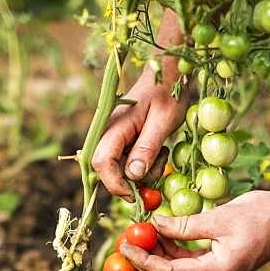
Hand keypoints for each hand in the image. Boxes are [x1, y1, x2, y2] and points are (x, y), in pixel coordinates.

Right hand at [91, 72, 185, 198]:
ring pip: (119, 169)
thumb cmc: (167, 94)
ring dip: (142, 172)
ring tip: (162, 153)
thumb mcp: (163, 122)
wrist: (167, 76)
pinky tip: (157, 151)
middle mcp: (109, 133)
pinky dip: (143, 164)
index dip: (116, 183)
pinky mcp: (122, 140)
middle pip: (108, 170)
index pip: (102, 162)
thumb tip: (134, 175)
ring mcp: (114, 137)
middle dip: (132, 180)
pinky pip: (126, 162)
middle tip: (158, 170)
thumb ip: (147, 148)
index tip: (137, 194)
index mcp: (115, 126)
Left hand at [119, 190, 269, 270]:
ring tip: (143, 234)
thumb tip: (153, 225)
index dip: (144, 261)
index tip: (125, 245)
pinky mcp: (223, 267)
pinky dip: (174, 253)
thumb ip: (184, 226)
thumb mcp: (219, 217)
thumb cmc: (262, 214)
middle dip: (146, 265)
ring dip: (159, 258)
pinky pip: (191, 266)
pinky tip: (163, 233)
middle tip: (128, 243)